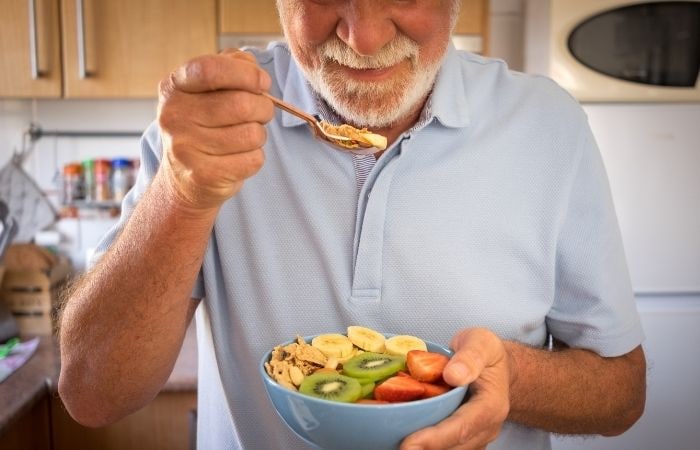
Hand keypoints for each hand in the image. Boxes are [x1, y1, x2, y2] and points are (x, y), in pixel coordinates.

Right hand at [157, 49, 273, 210]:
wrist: (183, 178)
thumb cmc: (204, 125)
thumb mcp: (209, 89)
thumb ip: (232, 66)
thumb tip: (256, 73)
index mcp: (175, 86)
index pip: (211, 69)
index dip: (246, 73)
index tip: (262, 82)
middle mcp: (175, 116)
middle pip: (241, 104)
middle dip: (263, 108)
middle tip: (261, 113)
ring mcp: (186, 148)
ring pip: (252, 134)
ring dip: (259, 134)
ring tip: (244, 137)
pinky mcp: (204, 175)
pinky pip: (253, 159)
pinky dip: (255, 157)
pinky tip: (239, 157)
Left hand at [400, 328, 511, 449]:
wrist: (496, 365)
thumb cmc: (486, 352)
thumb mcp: (481, 342)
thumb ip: (470, 356)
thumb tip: (453, 375)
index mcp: (491, 405)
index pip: (462, 427)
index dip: (435, 439)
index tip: (408, 444)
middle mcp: (486, 427)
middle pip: (453, 446)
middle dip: (424, 449)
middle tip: (396, 448)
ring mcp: (476, 436)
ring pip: (449, 449)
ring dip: (424, 447)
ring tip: (394, 443)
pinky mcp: (464, 438)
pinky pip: (445, 446)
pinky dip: (426, 443)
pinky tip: (401, 436)